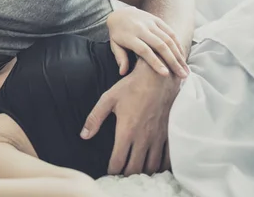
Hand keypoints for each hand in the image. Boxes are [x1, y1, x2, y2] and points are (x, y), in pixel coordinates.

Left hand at [80, 61, 177, 175]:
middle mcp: (143, 138)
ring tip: (136, 173)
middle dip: (127, 175)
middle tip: (122, 176)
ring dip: (143, 172)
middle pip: (135, 169)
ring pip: (152, 167)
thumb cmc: (132, 86)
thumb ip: (95, 118)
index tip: (109, 172)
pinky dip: (160, 166)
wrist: (159, 77)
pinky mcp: (170, 134)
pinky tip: (154, 166)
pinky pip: (167, 158)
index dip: (112, 171)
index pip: (118, 161)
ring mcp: (158, 138)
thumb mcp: (108, 99)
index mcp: (126, 131)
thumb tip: (83, 135)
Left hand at [107, 6, 188, 77]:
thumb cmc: (118, 34)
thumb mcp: (114, 45)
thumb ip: (120, 58)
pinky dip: (178, 45)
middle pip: (160, 45)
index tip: (165, 74)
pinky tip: (183, 57)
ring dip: (179, 55)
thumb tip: (123, 72)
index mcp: (129, 36)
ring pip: (168, 39)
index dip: (155, 62)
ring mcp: (150, 23)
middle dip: (173, 61)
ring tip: (185, 69)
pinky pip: (170, 32)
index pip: (144, 50)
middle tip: (182, 75)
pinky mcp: (157, 20)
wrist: (121, 13)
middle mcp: (141, 28)